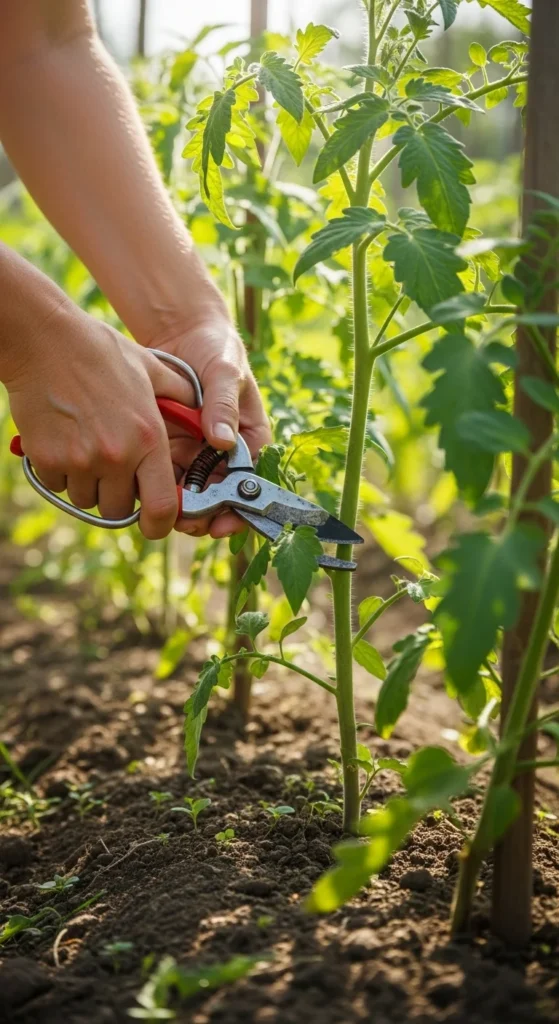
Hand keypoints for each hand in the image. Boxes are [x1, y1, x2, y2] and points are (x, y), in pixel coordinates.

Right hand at [7, 301, 196, 539]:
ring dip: (89, 486)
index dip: (160, 525)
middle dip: (118, 499)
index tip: (155, 524)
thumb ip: (181, 397)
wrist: (44, 340)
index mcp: (148, 439)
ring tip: (88, 451)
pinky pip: (59, 486)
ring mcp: (79, 460)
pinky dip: (61, 474)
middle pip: (119, 510)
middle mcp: (116, 456)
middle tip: (114, 474)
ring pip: (87, 500)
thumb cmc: (100, 352)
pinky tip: (64, 443)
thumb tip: (201, 414)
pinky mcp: (47, 459)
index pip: (161, 507)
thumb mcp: (152, 369)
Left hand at [150, 316, 271, 538]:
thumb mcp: (225, 371)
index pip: (251, 483)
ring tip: (164, 511)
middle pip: (219, 496)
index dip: (239, 509)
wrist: (182, 331)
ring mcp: (198, 451)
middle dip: (204, 514)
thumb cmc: (215, 347)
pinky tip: (145, 488)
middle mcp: (226, 452)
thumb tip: (222, 440)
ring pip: (191, 491)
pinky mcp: (171, 447)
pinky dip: (156, 484)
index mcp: (250, 438)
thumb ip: (223, 403)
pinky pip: (165, 473)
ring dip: (178, 505)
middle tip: (185, 522)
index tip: (222, 523)